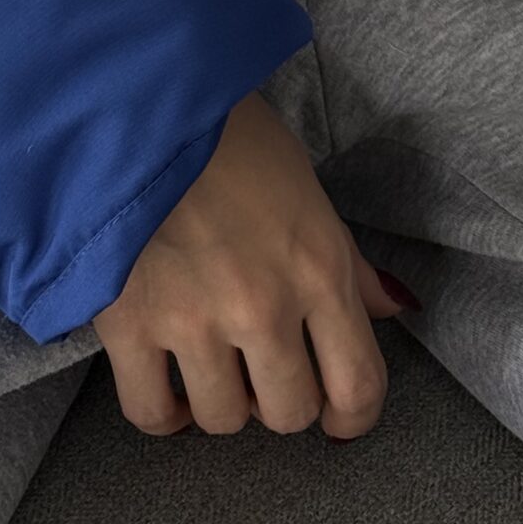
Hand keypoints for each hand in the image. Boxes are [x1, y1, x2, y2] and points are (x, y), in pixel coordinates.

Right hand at [91, 87, 419, 439]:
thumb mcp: (307, 189)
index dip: (352, 418)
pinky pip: (153, 414)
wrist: (140, 103)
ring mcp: (194, 322)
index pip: (359, 386)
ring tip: (211, 364)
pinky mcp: (128, 327)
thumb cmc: (230, 135)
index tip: (338, 419)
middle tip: (263, 370)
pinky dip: (166, 413)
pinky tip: (169, 384)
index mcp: (319, 269)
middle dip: (281, 400)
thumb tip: (394, 308)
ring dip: (222, 401)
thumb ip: (348, 264)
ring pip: (224, 420)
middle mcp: (264, 307)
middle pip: (290, 414)